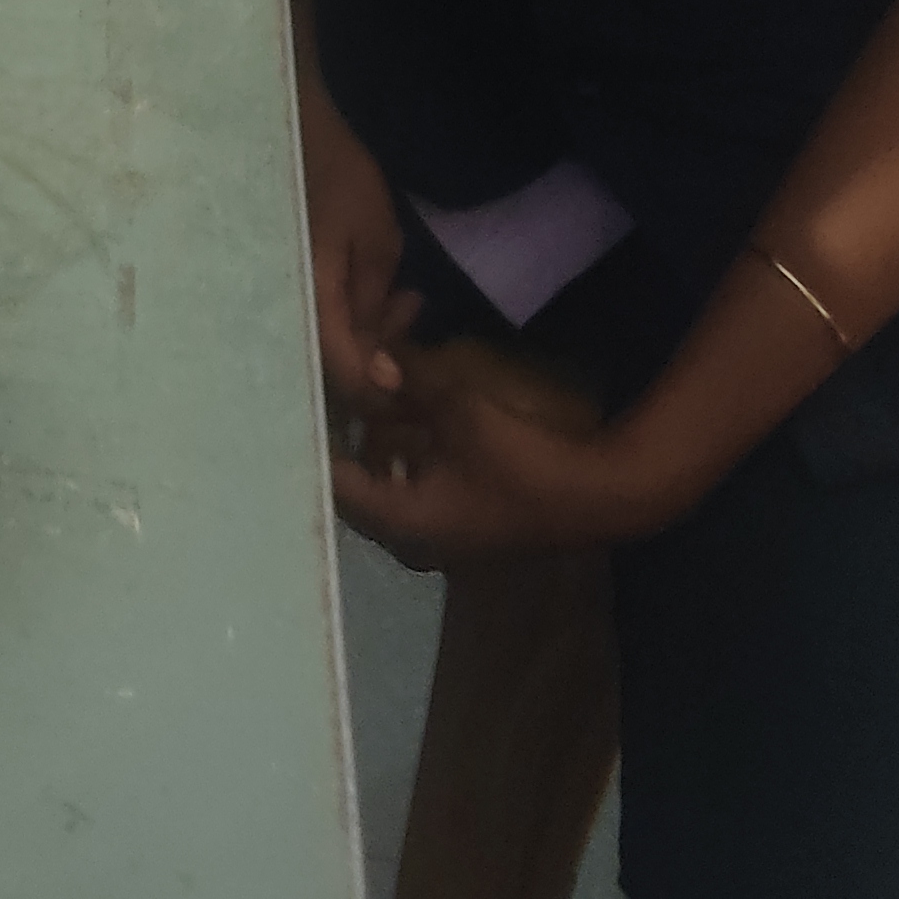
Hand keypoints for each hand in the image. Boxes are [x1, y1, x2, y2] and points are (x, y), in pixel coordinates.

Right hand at [295, 61, 421, 420]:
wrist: (291, 135)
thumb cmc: (340, 181)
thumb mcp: (377, 243)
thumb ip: (375, 312)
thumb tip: (384, 377)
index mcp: (310, 302)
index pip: (344, 375)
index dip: (382, 385)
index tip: (411, 372)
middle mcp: (284, 313)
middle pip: (329, 369)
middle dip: (379, 353)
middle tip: (408, 311)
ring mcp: (278, 303)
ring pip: (323, 348)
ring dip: (368, 333)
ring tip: (402, 297)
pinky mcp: (281, 290)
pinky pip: (315, 324)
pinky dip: (350, 317)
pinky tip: (376, 291)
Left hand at [331, 348, 678, 566]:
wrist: (599, 498)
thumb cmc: (524, 462)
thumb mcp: (461, 412)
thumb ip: (410, 383)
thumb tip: (371, 359)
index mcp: (398, 521)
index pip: (331, 482)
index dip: (315, 438)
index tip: (300, 401)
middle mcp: (406, 539)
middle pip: (354, 483)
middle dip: (349, 433)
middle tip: (332, 390)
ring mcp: (432, 536)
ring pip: (383, 481)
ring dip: (379, 439)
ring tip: (368, 392)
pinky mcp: (454, 522)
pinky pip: (410, 485)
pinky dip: (406, 452)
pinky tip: (406, 412)